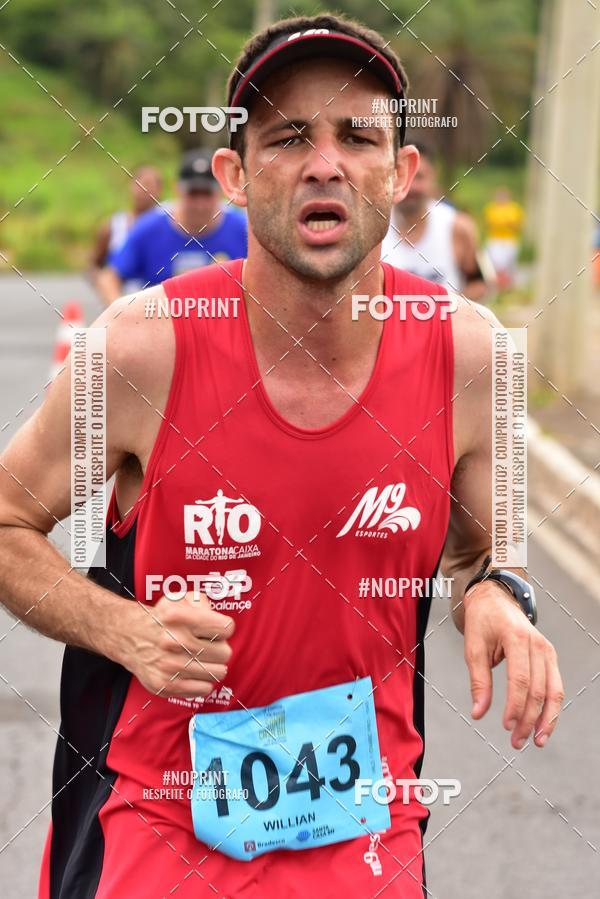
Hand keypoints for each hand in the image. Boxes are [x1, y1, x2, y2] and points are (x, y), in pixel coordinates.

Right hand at [118, 592, 233, 697]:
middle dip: (219, 648)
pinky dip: (202, 681)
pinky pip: (205, 688)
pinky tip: (192, 672)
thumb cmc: (161, 618)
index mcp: (180, 617)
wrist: (128, 636)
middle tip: (206, 645)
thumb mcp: (179, 599)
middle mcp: (174, 642)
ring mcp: (170, 666)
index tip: (215, 630)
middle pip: (224, 653)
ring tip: (199, 659)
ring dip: (212, 665)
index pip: (226, 628)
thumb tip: (220, 624)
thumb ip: (203, 604)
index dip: (223, 629)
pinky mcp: (166, 685)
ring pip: (218, 672)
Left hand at [463, 582, 563, 748]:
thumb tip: (478, 713)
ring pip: (553, 691)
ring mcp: (547, 650)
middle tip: (516, 742)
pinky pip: (555, 686)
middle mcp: (537, 644)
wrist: (495, 599)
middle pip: (538, 689)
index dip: (515, 705)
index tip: (506, 726)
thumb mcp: (473, 647)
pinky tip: (542, 726)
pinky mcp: (550, 657)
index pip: (519, 678)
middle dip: (528, 719)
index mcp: (516, 637)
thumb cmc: (482, 621)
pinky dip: (551, 709)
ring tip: (535, 741)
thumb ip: (478, 681)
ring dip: (545, 719)